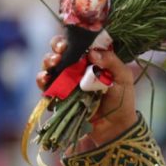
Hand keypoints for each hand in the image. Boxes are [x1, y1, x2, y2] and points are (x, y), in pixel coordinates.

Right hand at [37, 36, 138, 152]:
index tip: (71, 43)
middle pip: (60, 51)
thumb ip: (111, 62)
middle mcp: (76, 67)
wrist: (115, 126)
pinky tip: (45, 79)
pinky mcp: (59, 96)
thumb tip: (92, 52)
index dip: (71, 39)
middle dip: (56, 48)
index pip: (77, 43)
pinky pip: (46, 86)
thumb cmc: (121, 98)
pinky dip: (42, 81)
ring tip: (53, 64)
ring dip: (47, 62)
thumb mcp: (123, 77)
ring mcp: (66, 81)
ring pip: (50, 66)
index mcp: (91, 59)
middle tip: (60, 53)